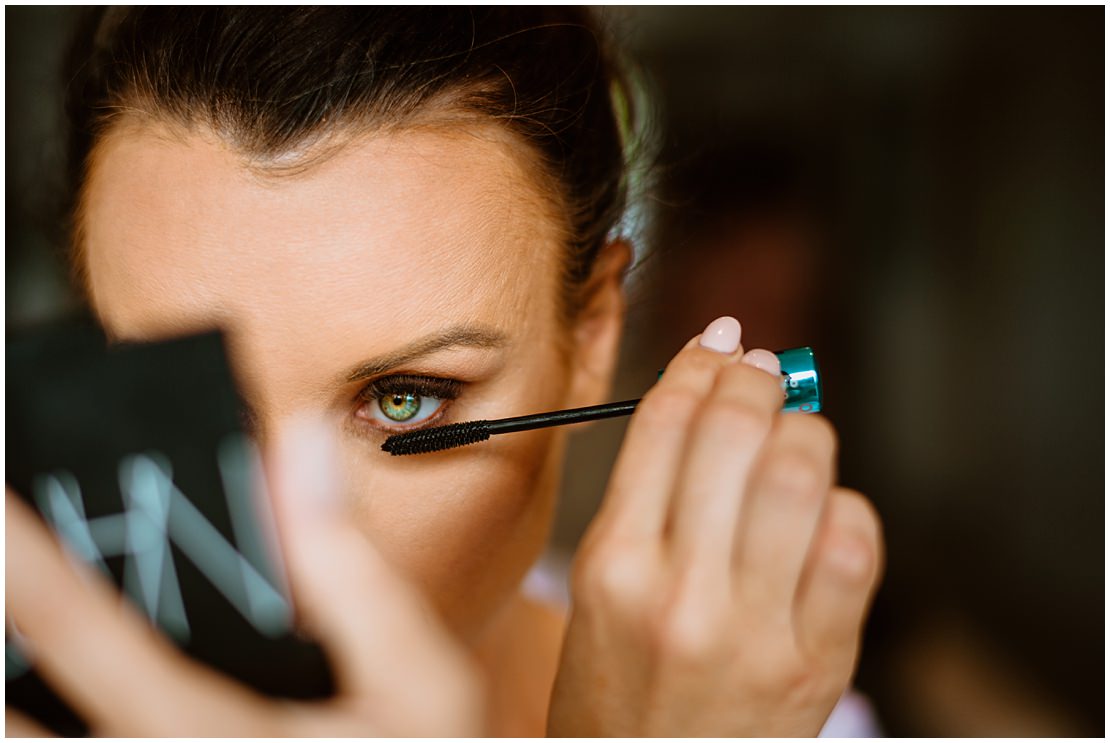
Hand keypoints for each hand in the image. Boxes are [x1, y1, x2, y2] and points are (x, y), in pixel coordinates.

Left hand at [5, 418, 485, 735]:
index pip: (87, 631)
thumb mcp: (419, 679)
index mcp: (218, 736)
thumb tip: (304, 448)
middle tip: (2, 553)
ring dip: (10, 690)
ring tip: (11, 638)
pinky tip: (49, 691)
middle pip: (17, 719)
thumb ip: (352, 570)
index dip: (20, 560)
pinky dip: (44, 719)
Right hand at [547, 317, 882, 736]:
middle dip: (756, 378)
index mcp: (613, 566)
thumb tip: (711, 389)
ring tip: (794, 429)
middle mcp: (681, 592)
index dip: (700, 364)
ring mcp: (755, 630)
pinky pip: (852, 544)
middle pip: (736, 431)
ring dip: (804, 429)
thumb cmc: (616, 689)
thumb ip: (651, 493)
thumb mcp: (601, 588)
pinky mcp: (817, 663)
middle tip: (763, 367)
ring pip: (800, 473)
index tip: (719, 343)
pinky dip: (843, 504)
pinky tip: (821, 508)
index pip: (666, 423)